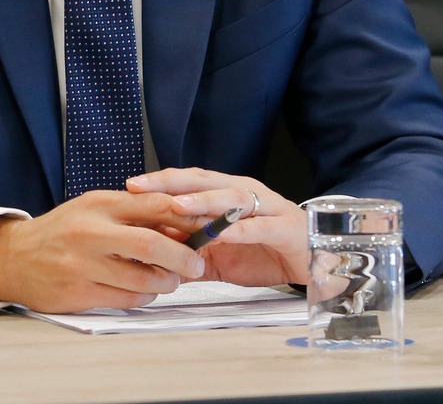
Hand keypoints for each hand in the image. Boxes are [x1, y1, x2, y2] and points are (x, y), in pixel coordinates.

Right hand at [0, 190, 205, 311]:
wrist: (15, 258)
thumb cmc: (63, 233)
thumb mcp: (93, 210)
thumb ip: (132, 215)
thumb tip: (181, 225)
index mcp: (98, 204)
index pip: (153, 205)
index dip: (187, 216)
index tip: (209, 227)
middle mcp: (90, 231)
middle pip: (152, 243)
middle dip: (183, 257)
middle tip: (195, 266)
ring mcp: (82, 264)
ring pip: (143, 279)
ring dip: (165, 282)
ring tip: (167, 280)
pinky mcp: (78, 292)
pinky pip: (126, 299)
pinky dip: (143, 297)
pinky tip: (140, 291)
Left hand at [125, 167, 307, 286]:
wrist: (312, 262)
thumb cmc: (264, 251)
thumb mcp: (218, 254)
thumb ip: (189, 250)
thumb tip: (151, 254)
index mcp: (226, 194)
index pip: (187, 181)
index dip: (159, 182)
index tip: (130, 186)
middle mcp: (244, 193)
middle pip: (203, 180)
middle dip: (170, 183)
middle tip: (141, 188)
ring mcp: (266, 208)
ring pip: (230, 198)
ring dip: (203, 201)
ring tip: (177, 205)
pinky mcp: (284, 228)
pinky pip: (259, 227)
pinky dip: (239, 230)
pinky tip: (221, 234)